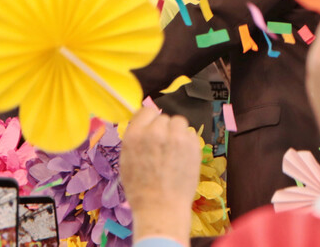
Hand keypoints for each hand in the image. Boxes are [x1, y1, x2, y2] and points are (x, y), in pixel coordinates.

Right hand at [120, 107, 199, 245]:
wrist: (161, 209)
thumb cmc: (140, 189)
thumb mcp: (127, 160)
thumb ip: (136, 139)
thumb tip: (146, 125)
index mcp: (136, 134)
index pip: (146, 111)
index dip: (150, 120)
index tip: (152, 129)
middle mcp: (156, 132)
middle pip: (164, 118)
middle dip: (164, 130)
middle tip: (163, 148)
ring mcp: (176, 137)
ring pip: (179, 123)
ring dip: (177, 133)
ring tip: (174, 152)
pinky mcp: (193, 145)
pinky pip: (191, 134)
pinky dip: (188, 143)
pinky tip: (183, 158)